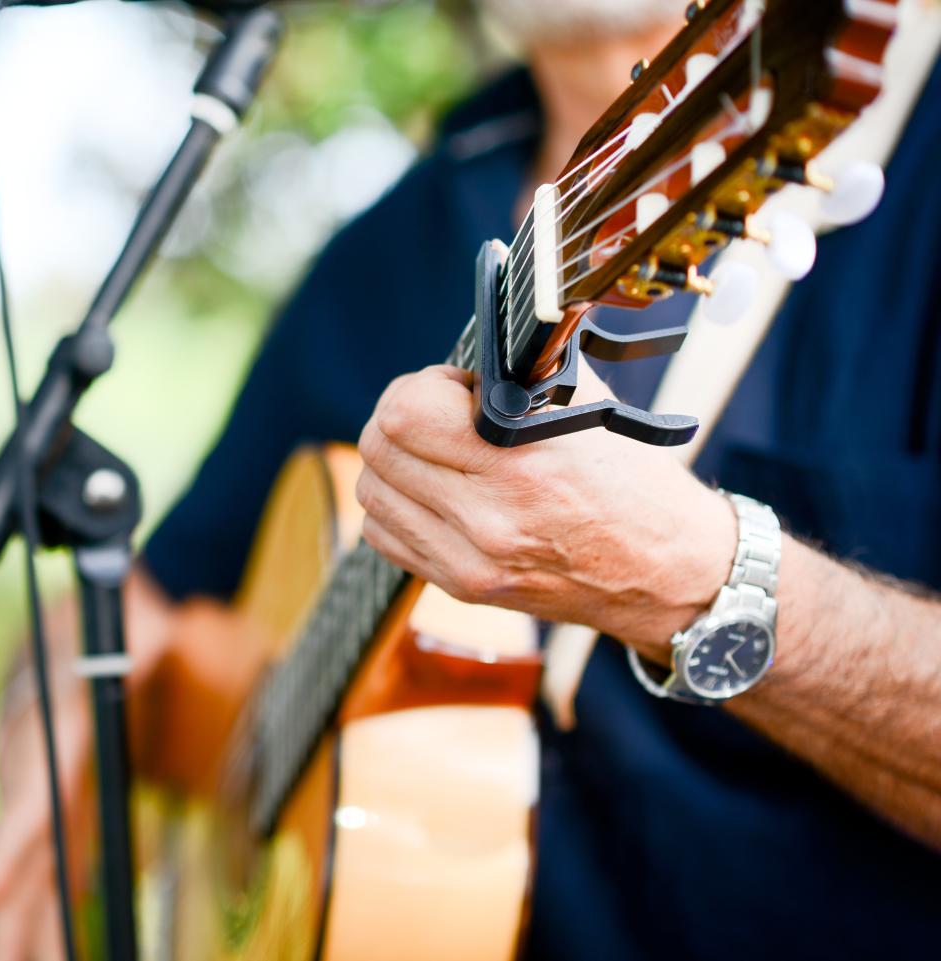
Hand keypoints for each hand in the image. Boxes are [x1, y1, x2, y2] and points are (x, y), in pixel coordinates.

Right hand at [0, 573, 175, 960]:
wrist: (99, 601)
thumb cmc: (124, 611)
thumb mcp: (143, 615)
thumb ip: (150, 630)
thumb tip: (159, 634)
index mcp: (58, 711)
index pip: (34, 782)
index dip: (12, 839)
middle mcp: (37, 748)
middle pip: (21, 838)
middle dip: (10, 907)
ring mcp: (42, 770)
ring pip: (28, 852)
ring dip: (24, 916)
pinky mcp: (58, 785)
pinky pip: (45, 848)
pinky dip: (41, 896)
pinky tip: (46, 942)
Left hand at [355, 362, 735, 657]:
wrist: (663, 569)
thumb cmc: (629, 481)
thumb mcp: (584, 408)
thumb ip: (514, 378)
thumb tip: (461, 358)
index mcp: (519, 463)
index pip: (405, 414)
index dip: (420, 386)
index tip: (451, 387)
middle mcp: (488, 518)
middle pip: (379, 449)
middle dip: (400, 418)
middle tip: (439, 415)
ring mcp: (470, 560)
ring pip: (372, 493)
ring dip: (394, 463)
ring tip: (438, 454)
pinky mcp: (462, 587)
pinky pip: (385, 535)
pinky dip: (399, 507)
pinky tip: (436, 493)